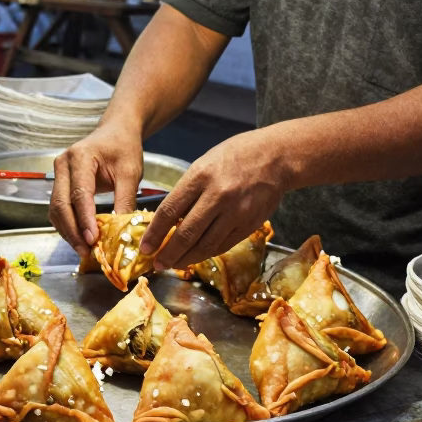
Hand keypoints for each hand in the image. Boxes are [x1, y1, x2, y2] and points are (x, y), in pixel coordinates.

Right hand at [50, 122, 144, 257]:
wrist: (116, 132)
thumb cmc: (124, 148)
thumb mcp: (130, 172)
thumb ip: (125, 199)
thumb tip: (122, 231)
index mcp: (81, 157)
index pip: (79, 193)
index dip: (84, 219)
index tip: (92, 239)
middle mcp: (63, 164)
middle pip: (60, 204)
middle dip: (72, 230)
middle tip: (85, 251)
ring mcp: (58, 174)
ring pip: (55, 209)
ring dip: (67, 231)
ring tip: (83, 249)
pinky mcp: (59, 184)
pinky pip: (59, 209)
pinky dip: (67, 225)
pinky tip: (80, 238)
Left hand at [140, 128, 291, 269]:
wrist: (276, 157)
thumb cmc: (235, 156)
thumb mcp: (203, 164)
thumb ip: (187, 191)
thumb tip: (167, 221)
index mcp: (200, 176)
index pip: (170, 211)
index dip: (155, 233)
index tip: (145, 247)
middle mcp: (218, 196)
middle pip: (186, 234)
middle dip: (168, 254)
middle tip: (157, 264)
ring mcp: (236, 212)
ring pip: (205, 245)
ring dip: (186, 259)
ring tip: (174, 264)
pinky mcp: (249, 224)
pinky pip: (223, 245)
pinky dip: (207, 253)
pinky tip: (196, 256)